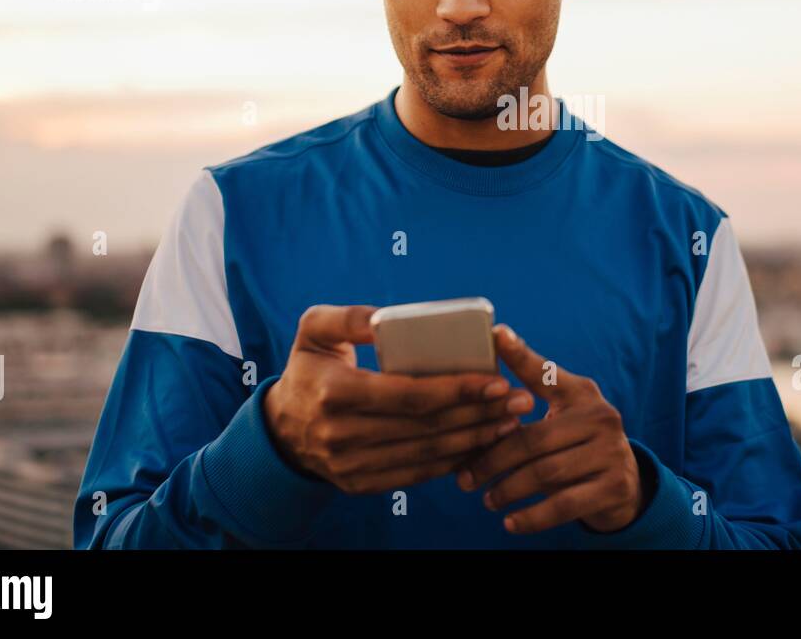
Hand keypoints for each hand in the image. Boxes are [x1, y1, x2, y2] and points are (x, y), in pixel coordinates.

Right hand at [263, 305, 533, 494]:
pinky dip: (452, 462)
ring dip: (474, 440)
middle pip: (426, 427)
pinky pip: (415, 475)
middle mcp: (342, 435)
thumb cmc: (309, 367)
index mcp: (335, 393)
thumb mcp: (314, 329)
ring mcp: (351, 465)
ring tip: (509, 422)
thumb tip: (389, 318)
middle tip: (520, 401)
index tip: (497, 380)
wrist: (281, 427)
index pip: (408, 395)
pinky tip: (480, 445)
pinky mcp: (360, 484)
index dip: (457, 389)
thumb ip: (350, 317)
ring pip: (426, 454)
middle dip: (479, 414)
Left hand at [455, 324, 645, 533]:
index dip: (520, 354)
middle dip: (494, 460)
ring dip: (509, 489)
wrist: (625, 484)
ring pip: (546, 473)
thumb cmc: (576, 445)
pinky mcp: (614, 486)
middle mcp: (601, 417)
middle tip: (465, 479)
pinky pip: (564, 504)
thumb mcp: (561, 417)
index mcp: (582, 393)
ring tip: (487, 499)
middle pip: (534, 438)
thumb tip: (476, 390)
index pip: (546, 372)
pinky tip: (510, 522)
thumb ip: (526, 403)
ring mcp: (611, 452)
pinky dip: (533, 516)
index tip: (496, 334)